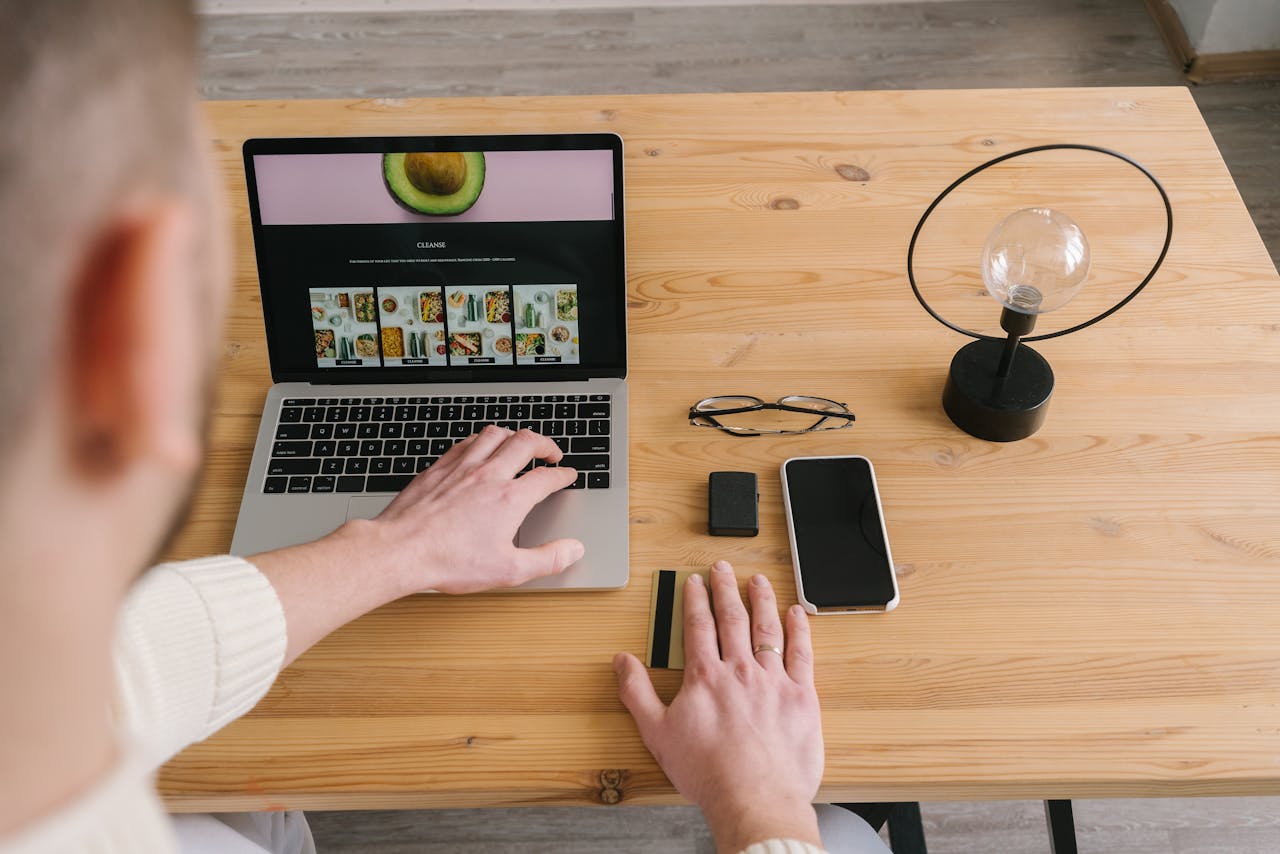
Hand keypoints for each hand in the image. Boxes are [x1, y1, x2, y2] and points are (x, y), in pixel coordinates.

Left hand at [252, 427, 583, 663]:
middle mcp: (488, 474)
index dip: (563, 475)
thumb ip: (547, 559)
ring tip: (519, 443)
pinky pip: (467, 441)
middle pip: (525, 442)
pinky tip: (480, 448)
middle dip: (545, 443)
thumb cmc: (448, 561)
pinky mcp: (439, 468)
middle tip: (551, 452)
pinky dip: (482, 440)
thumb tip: (573, 550)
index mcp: (509, 498)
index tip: (568, 475)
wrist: (400, 550)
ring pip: (495, 434)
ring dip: (513, 435)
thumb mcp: (508, 570)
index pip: (547, 477)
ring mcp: (461, 467)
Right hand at [613, 560, 822, 852]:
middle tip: (724, 569)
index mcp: (705, 676)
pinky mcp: (800, 696)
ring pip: (767, 628)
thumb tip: (622, 662)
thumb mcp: (657, 733)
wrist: (754, 798)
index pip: (698, 626)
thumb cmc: (708, 772)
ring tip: (759, 581)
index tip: (696, 582)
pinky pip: (801, 653)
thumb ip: (637, 692)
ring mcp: (773, 680)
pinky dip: (799, 630)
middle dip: (727, 589)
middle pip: (733, 618)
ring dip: (762, 600)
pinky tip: (797, 613)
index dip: (696, 600)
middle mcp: (740, 670)